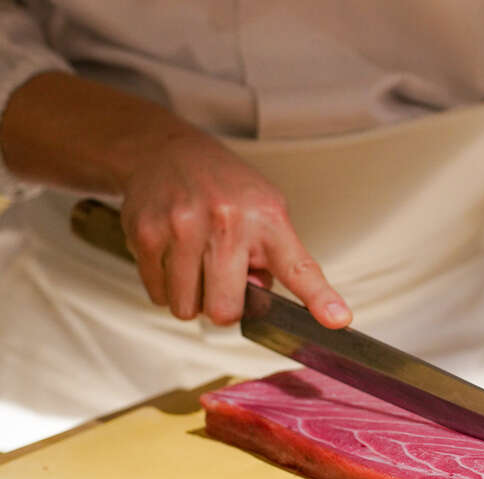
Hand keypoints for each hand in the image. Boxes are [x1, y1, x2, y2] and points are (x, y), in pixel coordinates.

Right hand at [119, 132, 350, 326]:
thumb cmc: (225, 189)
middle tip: (222, 282)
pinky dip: (166, 286)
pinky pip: (157, 294)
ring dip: (192, 298)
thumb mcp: (267, 210)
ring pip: (186, 308)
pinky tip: (174, 256)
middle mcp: (227, 223)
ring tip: (197, 265)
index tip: (338, 321)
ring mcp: (182, 229)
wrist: (166, 151)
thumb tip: (262, 301)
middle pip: (224, 310)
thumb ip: (275, 260)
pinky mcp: (145, 235)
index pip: (299, 268)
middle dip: (224, 307)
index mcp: (268, 220)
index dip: (320, 299)